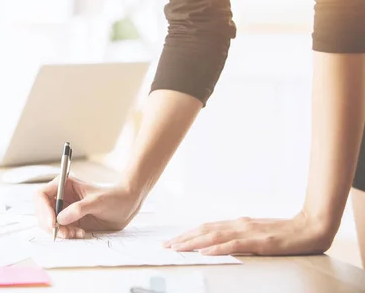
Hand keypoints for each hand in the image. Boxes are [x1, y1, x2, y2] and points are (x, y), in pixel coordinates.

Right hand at [34, 176, 142, 238]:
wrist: (127, 205)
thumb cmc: (114, 197)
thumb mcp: (97, 201)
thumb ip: (79, 209)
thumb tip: (61, 219)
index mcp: (64, 185)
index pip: (41, 195)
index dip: (42, 209)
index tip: (52, 223)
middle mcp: (61, 197)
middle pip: (42, 212)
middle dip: (50, 224)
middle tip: (64, 233)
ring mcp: (65, 209)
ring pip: (50, 224)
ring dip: (60, 231)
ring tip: (77, 233)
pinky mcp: (71, 221)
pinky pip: (61, 231)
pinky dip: (68, 235)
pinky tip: (81, 233)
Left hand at [163, 211, 333, 255]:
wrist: (311, 227)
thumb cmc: (285, 233)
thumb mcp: (258, 234)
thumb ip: (240, 236)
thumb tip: (221, 243)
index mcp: (238, 223)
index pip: (207, 228)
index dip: (188, 234)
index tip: (172, 241)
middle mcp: (239, 224)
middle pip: (205, 231)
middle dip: (183, 238)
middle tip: (166, 246)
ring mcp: (248, 232)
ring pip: (214, 237)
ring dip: (193, 243)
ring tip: (177, 248)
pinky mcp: (259, 241)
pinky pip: (234, 245)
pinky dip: (217, 249)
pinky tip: (205, 253)